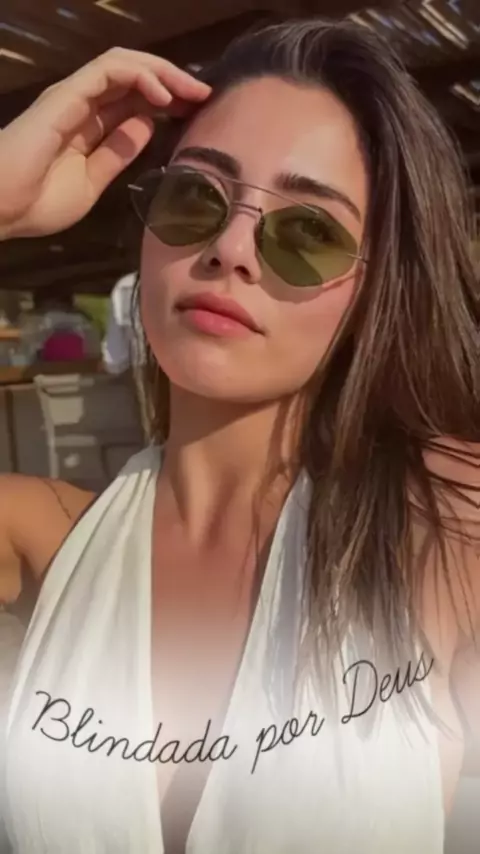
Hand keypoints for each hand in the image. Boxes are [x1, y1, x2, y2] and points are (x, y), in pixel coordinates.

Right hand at [0, 48, 210, 239]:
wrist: (1, 208)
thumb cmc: (37, 202)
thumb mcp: (93, 182)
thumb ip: (119, 153)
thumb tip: (148, 125)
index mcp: (90, 127)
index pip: (135, 100)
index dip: (169, 101)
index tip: (197, 113)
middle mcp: (83, 105)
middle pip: (136, 78)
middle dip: (175, 82)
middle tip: (205, 95)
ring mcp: (75, 96)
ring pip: (126, 65)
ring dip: (164, 73)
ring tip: (192, 91)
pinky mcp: (67, 94)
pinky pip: (109, 70)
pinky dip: (141, 75)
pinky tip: (164, 94)